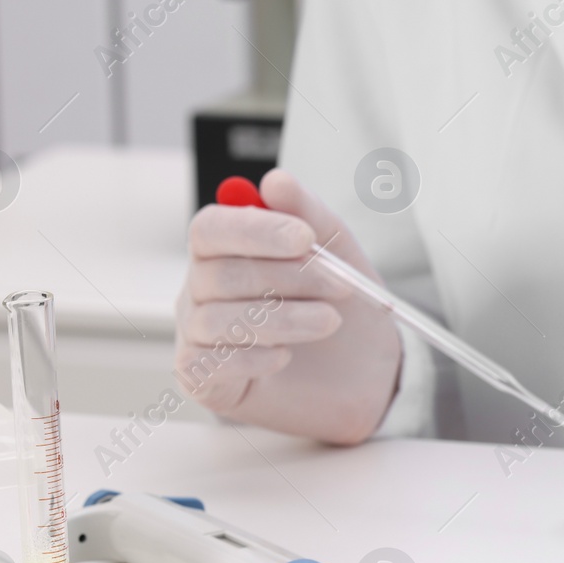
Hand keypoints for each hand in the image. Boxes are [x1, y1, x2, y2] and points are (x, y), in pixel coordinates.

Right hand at [174, 168, 401, 442]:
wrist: (366, 375)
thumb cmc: (342, 307)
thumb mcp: (338, 253)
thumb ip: (308, 214)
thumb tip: (274, 180)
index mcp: (224, 252)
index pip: (211, 229)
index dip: (255, 230)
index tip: (306, 238)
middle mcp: (201, 291)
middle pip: (218, 273)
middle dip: (287, 277)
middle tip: (340, 286)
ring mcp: (198, 336)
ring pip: (217, 319)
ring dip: (282, 318)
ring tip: (328, 321)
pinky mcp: (205, 382)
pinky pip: (210, 363)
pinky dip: (252, 357)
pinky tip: (286, 357)